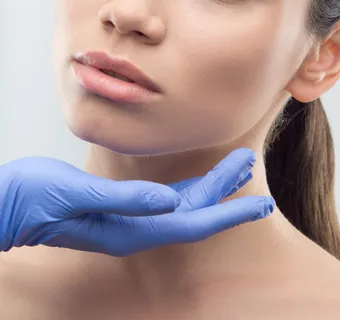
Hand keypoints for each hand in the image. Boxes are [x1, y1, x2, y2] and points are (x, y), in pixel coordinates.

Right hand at [0, 148, 274, 256]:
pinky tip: (197, 180)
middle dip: (226, 191)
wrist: (3, 206)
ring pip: (182, 205)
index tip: (261, 202)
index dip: (228, 211)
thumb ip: (122, 199)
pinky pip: (163, 199)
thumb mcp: (74, 194)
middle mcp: (134, 228)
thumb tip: (169, 203)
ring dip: (210, 187)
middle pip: (193, 212)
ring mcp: (126, 219)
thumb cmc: (31, 198)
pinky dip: (187, 188)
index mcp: (129, 228)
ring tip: (237, 167)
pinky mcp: (116, 207)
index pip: (192, 223)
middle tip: (252, 164)